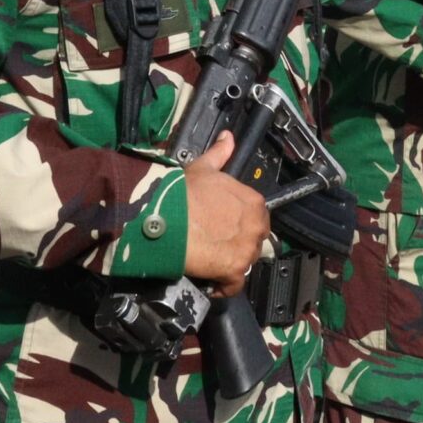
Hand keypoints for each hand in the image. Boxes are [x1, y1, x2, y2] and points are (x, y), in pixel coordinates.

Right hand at [180, 132, 270, 291]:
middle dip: (237, 244)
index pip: (256, 217)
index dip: (238, 223)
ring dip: (229, 264)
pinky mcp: (235, 271)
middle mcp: (256, 226)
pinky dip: (222, 286)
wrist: (167, 220)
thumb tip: (228, 137)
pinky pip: (234, 285)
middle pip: (253, 241)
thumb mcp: (202, 168)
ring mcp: (247, 250)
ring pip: (244, 262)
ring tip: (209, 262)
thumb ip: (219, 154)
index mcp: (254, 202)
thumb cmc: (182, 194)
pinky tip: (209, 282)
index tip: (222, 226)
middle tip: (214, 244)